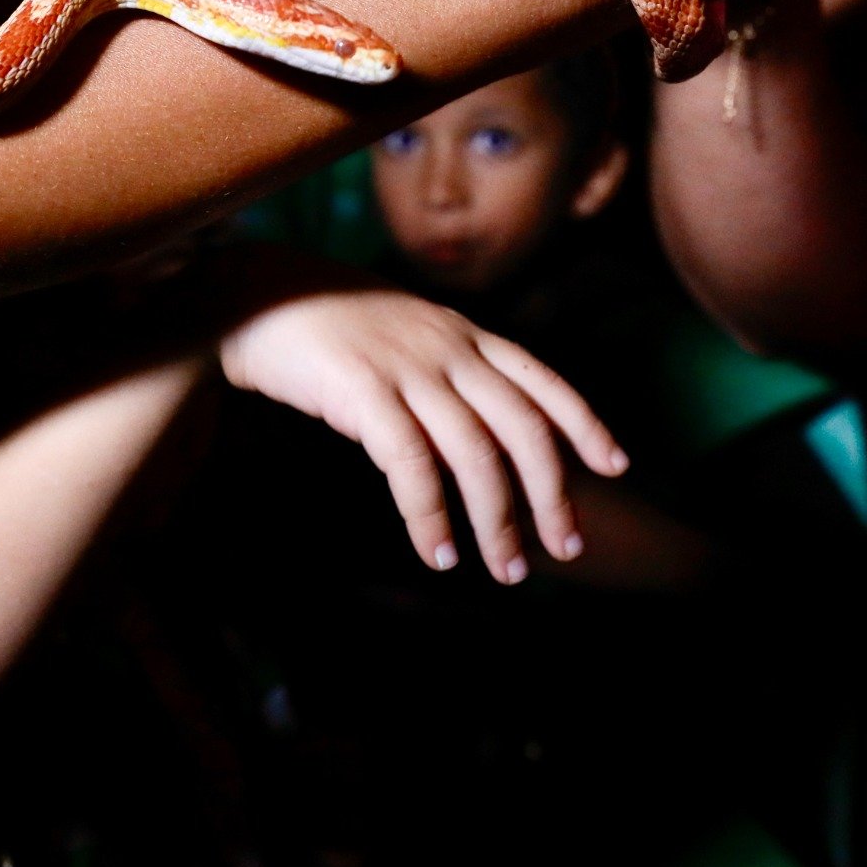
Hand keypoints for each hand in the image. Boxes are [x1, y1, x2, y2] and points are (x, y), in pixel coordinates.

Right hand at [218, 275, 627, 582]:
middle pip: (522, 427)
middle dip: (552, 493)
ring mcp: (406, 368)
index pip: (540, 380)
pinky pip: (411, 466)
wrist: (250, 297)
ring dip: (498, 520)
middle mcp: (445, 347)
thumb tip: (472, 429)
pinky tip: (439, 552)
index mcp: (460, 332)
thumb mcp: (399, 332)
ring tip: (507, 569)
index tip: (616, 466)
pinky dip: (430, 516)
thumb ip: (441, 368)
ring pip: (475, 454)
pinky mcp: (363, 392)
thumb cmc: (321, 323)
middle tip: (567, 547)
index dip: (583, 424)